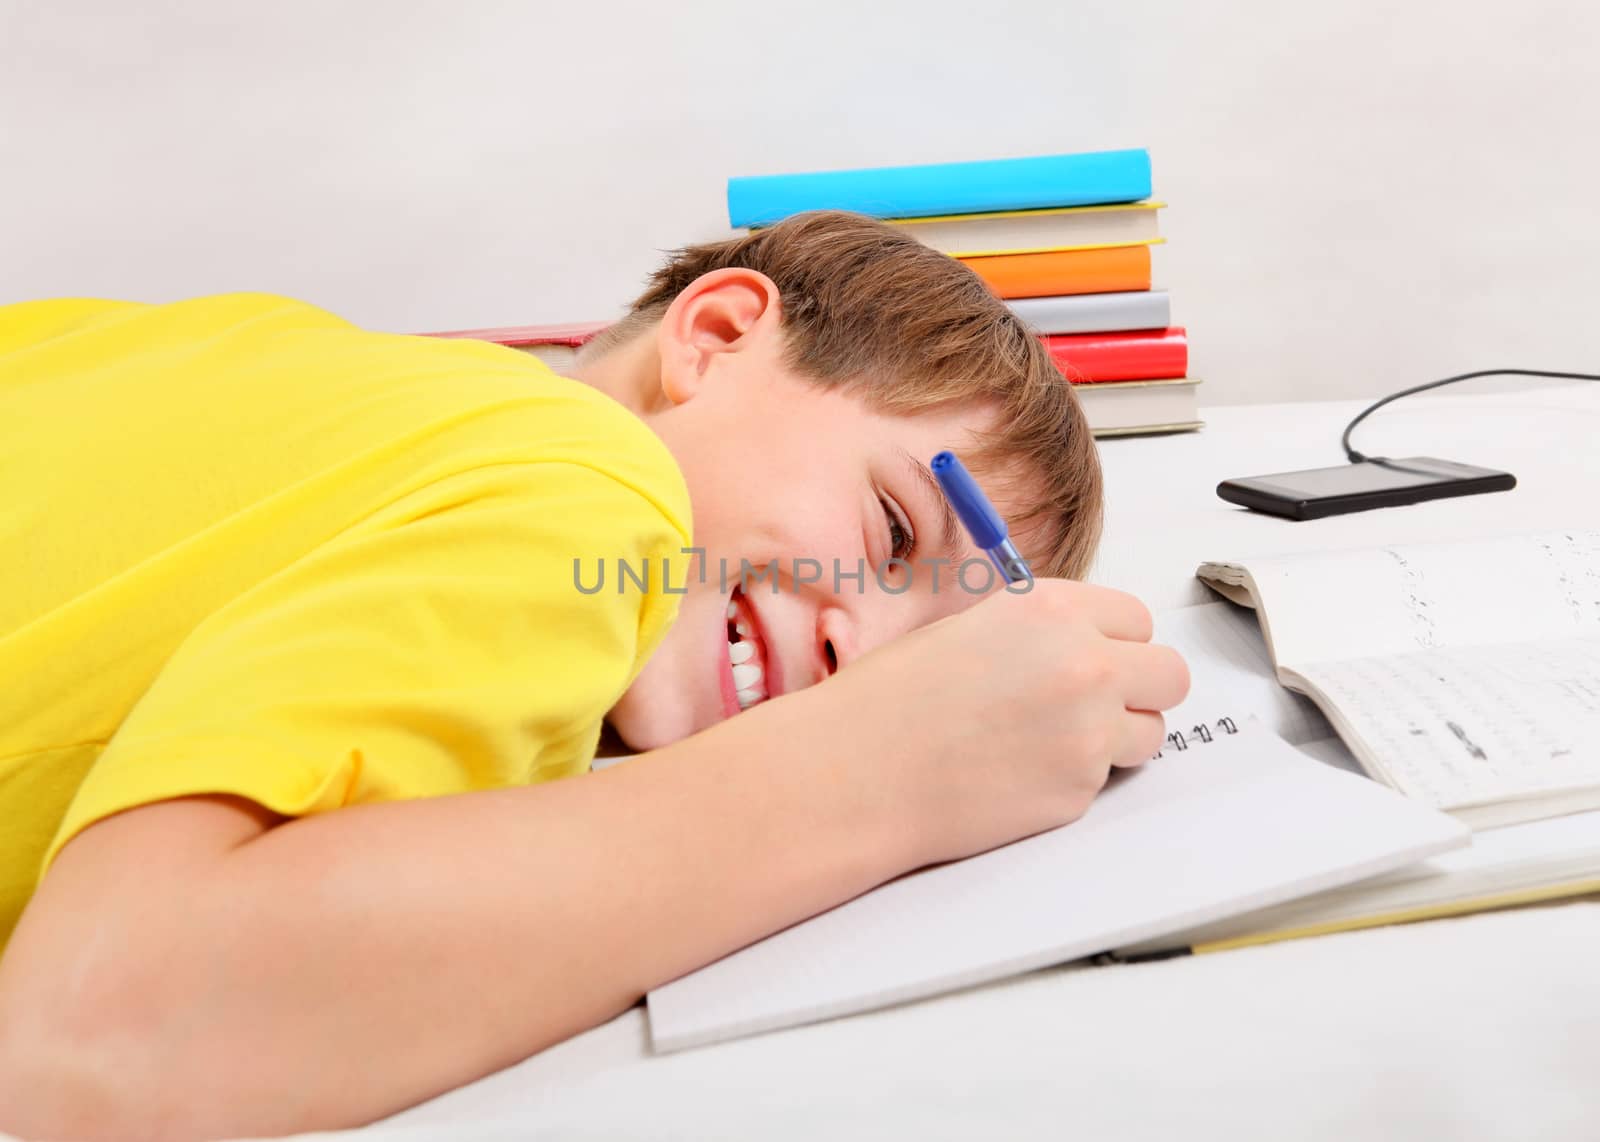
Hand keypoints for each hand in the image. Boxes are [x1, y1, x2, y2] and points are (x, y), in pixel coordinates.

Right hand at [777, 580, 1189, 868]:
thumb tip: (1078, 643)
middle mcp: (1085, 666)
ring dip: (1115, 737)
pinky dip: (1071, 779)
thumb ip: (1040, 631)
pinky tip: (1016, 772)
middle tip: (1099, 702)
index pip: (1138, 618)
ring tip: (1049, 741)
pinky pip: (1102, 781)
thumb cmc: (893, 699)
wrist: (860, 770)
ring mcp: (1089, 734)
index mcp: (1053, 611)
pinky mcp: (1078, 792)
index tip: (1098, 653)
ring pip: (1149, 734)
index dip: (1116, 639)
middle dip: (1142, 688)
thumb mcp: (969, 628)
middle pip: (1170, 675)